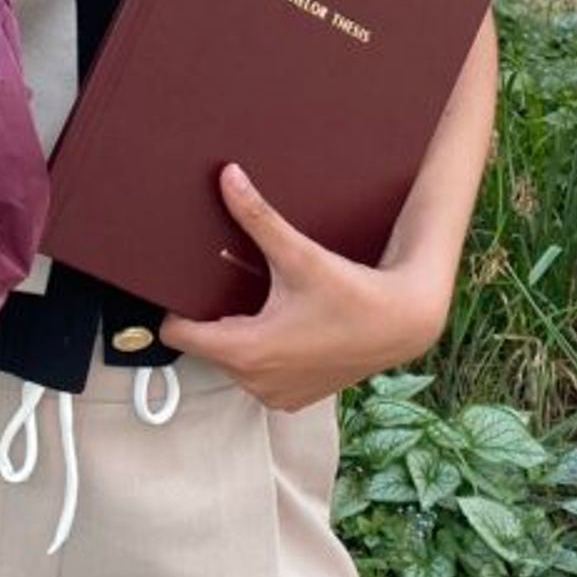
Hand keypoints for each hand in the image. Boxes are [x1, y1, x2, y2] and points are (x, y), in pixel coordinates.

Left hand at [157, 164, 452, 411]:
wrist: (401, 324)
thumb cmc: (351, 292)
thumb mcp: (300, 254)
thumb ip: (257, 217)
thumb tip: (228, 176)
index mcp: (247, 352)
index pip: (178, 336)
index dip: (176, 309)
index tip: (185, 287)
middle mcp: (255, 382)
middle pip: (207, 346)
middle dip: (214, 319)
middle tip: (235, 288)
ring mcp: (274, 396)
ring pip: (232, 362)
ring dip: (239, 337)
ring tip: (263, 306)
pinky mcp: (291, 400)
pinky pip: (257, 377)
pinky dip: (263, 356)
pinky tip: (284, 329)